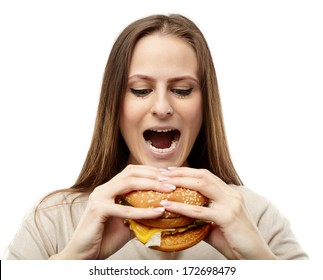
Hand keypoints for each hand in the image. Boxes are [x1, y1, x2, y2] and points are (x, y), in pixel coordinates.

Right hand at [50, 165, 172, 259]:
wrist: (83, 255)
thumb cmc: (104, 239)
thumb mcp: (126, 223)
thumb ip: (140, 215)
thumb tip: (162, 213)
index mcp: (109, 189)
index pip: (131, 171)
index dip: (150, 171)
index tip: (168, 176)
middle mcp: (103, 189)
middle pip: (131, 172)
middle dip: (153, 175)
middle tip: (171, 182)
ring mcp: (99, 198)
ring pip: (128, 184)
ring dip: (151, 185)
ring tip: (168, 190)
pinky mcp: (98, 210)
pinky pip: (125, 209)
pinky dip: (144, 211)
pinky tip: (158, 212)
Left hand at [159, 167, 276, 259]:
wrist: (256, 257)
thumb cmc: (235, 242)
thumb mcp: (216, 225)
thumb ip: (201, 217)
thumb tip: (180, 216)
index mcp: (230, 194)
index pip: (206, 175)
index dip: (188, 171)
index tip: (171, 172)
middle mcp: (231, 195)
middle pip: (203, 176)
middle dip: (181, 173)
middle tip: (162, 174)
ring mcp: (230, 205)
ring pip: (202, 186)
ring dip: (180, 183)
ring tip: (163, 184)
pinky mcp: (227, 217)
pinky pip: (200, 210)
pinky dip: (182, 207)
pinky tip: (169, 205)